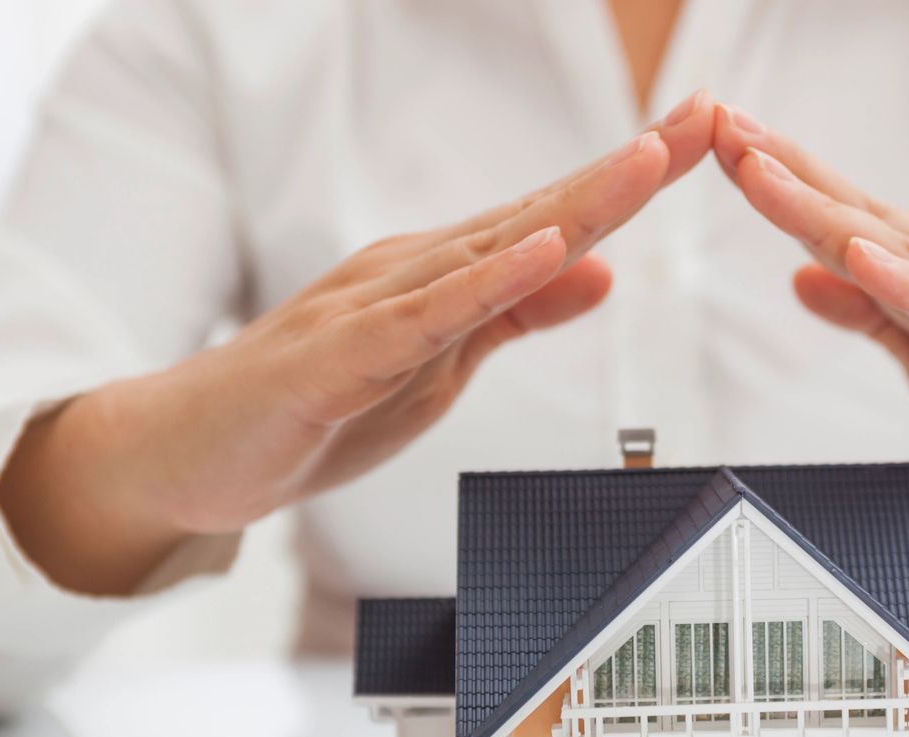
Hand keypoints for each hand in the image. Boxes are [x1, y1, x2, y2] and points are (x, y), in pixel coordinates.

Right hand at [0, 93, 715, 594]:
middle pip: (543, 210)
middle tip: (712, 112)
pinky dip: (488, 280)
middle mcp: (419, 269)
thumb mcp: (444, 367)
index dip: (635, 178)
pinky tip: (544, 248)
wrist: (196, 453)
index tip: (707, 133)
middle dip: (631, 164)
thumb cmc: (321, 406)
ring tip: (651, 157)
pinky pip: (426, 314)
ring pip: (495, 246)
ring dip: (578, 201)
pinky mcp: (341, 355)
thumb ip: (516, 317)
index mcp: (450, 275)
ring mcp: (377, 304)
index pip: (559, 218)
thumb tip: (603, 273)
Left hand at [712, 105, 908, 616]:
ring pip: (907, 255)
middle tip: (716, 121)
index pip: (847, 222)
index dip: (779, 181)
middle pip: (864, 218)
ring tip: (762, 172)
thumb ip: (878, 321)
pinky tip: (867, 258)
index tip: (712, 139)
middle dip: (785, 171)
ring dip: (829, 211)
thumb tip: (801, 275)